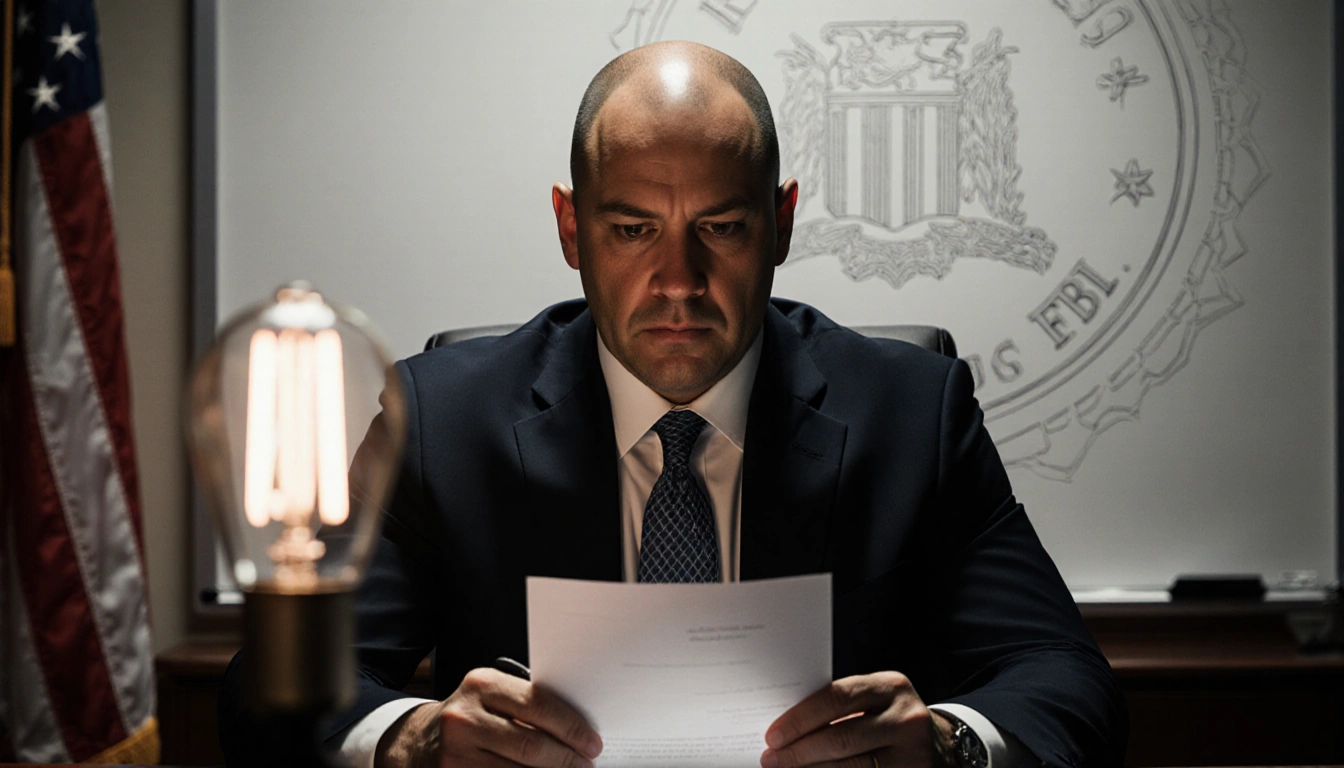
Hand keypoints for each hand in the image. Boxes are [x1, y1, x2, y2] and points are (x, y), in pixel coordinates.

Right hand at [374, 667, 602, 767]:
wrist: (416, 741)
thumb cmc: (467, 716)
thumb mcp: (490, 697)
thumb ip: (525, 704)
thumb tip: (577, 727)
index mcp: (481, 685)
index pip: (539, 704)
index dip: (571, 727)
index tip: (592, 742)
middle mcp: (465, 718)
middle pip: (531, 744)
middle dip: (566, 758)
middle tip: (587, 764)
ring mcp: (456, 753)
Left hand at [759, 671, 955, 767]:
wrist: (938, 746)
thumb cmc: (888, 719)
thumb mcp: (873, 702)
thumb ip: (839, 708)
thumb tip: (784, 727)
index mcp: (891, 686)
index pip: (837, 698)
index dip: (801, 718)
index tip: (773, 734)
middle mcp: (906, 718)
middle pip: (841, 737)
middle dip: (799, 751)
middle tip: (770, 758)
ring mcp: (913, 753)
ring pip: (851, 767)